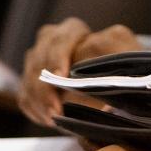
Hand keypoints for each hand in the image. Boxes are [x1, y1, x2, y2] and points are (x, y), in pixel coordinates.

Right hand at [18, 18, 142, 126]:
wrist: (113, 73)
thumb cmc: (121, 62)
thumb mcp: (125, 57)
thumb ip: (118, 66)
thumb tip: (108, 97)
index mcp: (72, 30)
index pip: (60, 39)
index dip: (58, 57)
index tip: (61, 76)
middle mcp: (49, 42)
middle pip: (39, 60)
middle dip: (46, 87)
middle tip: (56, 109)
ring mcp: (36, 61)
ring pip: (30, 80)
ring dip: (41, 102)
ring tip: (55, 120)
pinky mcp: (30, 82)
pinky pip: (25, 96)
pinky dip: (36, 110)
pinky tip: (49, 120)